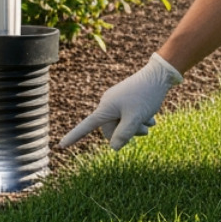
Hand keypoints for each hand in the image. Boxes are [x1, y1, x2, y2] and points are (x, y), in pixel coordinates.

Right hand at [58, 53, 183, 149]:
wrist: (160, 74)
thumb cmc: (146, 96)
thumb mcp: (135, 118)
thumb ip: (123, 135)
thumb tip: (113, 147)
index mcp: (105, 108)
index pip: (86, 127)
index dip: (73, 137)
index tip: (60, 146)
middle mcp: (108, 104)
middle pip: (111, 129)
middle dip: (127, 133)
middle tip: (145, 130)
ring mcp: (117, 101)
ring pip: (122, 123)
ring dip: (136, 127)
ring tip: (150, 122)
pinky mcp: (126, 99)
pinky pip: (128, 116)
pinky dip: (139, 119)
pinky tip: (151, 118)